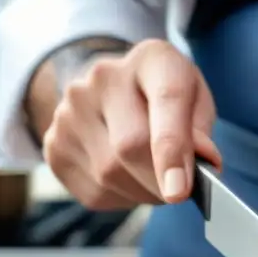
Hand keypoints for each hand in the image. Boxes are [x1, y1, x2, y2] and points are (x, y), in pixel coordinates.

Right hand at [43, 39, 221, 209]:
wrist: (113, 88)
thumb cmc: (165, 98)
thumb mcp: (197, 101)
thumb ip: (202, 130)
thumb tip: (203, 161)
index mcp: (152, 60)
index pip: (166, 101)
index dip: (172, 150)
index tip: (179, 191)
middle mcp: (103, 78)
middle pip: (130, 147)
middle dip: (160, 181)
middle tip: (178, 190)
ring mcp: (70, 110)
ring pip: (110, 175)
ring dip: (142, 192)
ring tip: (153, 178)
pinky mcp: (54, 145)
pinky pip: (94, 191)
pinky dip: (121, 197)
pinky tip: (128, 179)